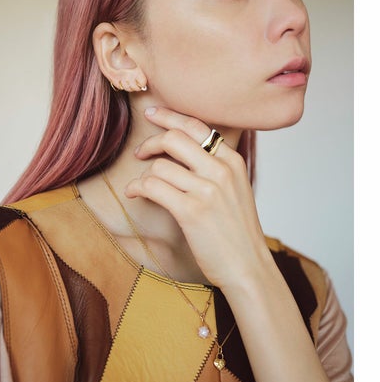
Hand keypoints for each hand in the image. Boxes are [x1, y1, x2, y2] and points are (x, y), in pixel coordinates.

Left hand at [125, 106, 272, 289]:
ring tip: (140, 185)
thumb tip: (183, 147)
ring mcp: (207, 190)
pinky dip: (137, 187)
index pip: (196, 126)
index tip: (152, 114)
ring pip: (160, 165)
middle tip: (139, 152)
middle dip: (150, 142)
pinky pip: (153, 187)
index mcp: (232, 161)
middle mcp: (221, 171)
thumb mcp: (236, 188)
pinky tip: (134, 193)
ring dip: (143, 173)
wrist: (248, 267)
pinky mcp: (191, 211)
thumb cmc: (237, 230)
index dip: (169, 116)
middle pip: (175, 138)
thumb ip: (215, 166)